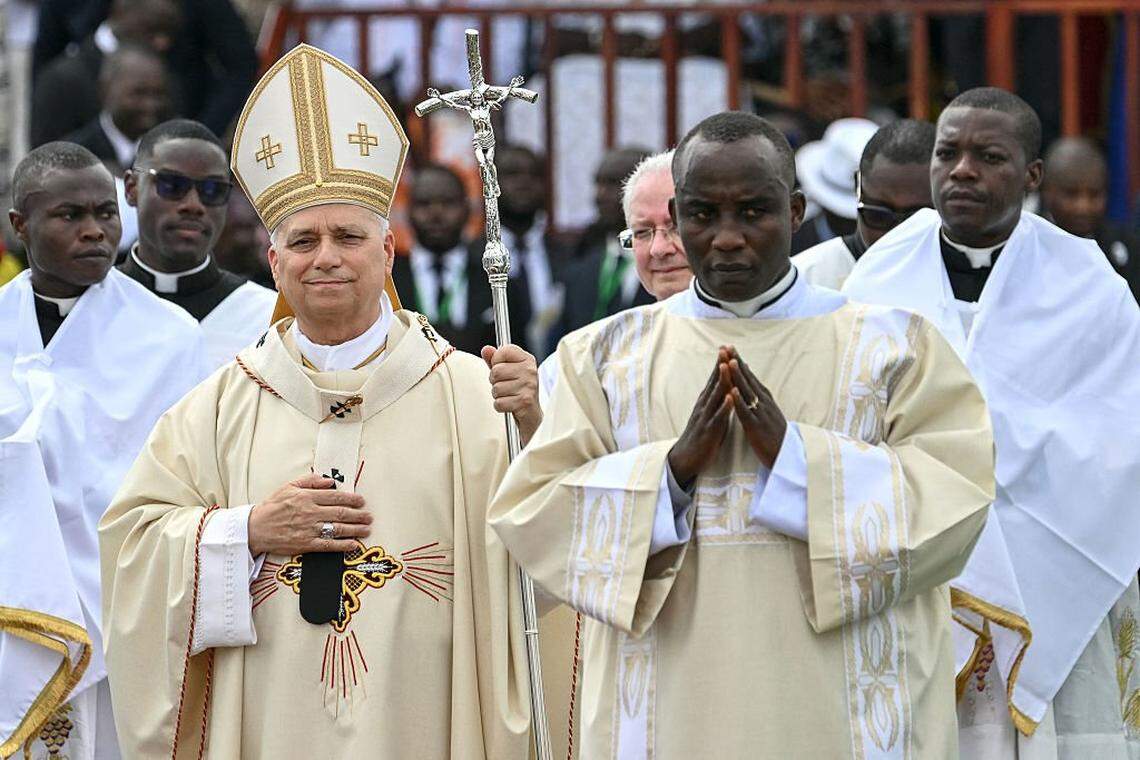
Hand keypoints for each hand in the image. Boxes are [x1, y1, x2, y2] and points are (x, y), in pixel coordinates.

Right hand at [248, 473, 370, 555]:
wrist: (255, 528)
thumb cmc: (272, 507)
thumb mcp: (289, 487)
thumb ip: (310, 481)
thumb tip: (330, 481)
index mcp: (306, 497)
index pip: (335, 496)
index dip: (352, 499)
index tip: (362, 501)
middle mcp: (310, 512)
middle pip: (341, 513)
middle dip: (358, 515)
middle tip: (369, 516)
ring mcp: (308, 529)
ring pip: (338, 528)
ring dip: (355, 529)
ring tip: (366, 529)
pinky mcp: (305, 544)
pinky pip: (328, 545)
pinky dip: (343, 545)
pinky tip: (354, 544)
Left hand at [481, 344, 541, 446]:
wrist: (531, 415)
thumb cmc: (518, 391)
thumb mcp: (508, 372)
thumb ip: (495, 360)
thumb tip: (486, 349)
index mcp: (527, 360)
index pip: (504, 351)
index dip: (496, 361)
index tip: (503, 370)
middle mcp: (530, 371)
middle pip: (496, 371)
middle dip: (495, 382)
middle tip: (505, 386)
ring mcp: (529, 386)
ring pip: (496, 388)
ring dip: (498, 395)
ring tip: (509, 396)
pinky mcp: (525, 401)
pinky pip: (499, 402)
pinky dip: (500, 406)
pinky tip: (510, 405)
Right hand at [667, 348, 733, 487]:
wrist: (686, 459)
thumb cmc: (702, 436)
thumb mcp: (711, 415)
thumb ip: (717, 402)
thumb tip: (726, 387)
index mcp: (706, 402)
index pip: (715, 379)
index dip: (721, 363)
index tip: (727, 348)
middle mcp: (704, 406)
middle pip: (714, 382)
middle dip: (720, 365)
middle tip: (725, 348)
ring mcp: (705, 417)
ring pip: (714, 396)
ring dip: (721, 381)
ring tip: (726, 366)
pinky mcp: (708, 431)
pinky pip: (717, 418)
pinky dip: (724, 407)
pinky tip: (729, 398)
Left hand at [726, 347, 786, 468]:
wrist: (785, 455)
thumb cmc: (774, 434)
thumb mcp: (767, 411)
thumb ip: (759, 397)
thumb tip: (751, 382)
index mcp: (764, 398)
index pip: (749, 376)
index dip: (739, 362)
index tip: (729, 348)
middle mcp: (763, 402)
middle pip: (748, 378)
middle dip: (736, 362)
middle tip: (727, 347)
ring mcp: (760, 413)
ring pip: (747, 392)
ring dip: (738, 376)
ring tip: (729, 362)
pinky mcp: (756, 427)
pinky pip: (746, 412)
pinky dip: (739, 401)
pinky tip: (732, 391)